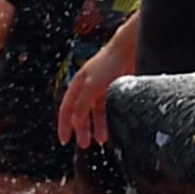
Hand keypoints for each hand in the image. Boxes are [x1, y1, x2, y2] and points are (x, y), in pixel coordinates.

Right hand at [59, 25, 136, 145]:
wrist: (130, 49)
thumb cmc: (109, 62)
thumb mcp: (91, 86)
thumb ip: (82, 104)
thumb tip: (74, 121)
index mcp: (78, 84)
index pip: (66, 108)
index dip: (64, 124)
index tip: (64, 140)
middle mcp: (89, 87)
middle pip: (82, 112)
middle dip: (82, 129)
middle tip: (84, 144)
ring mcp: (103, 88)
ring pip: (97, 112)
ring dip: (97, 126)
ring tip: (101, 140)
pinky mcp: (117, 89)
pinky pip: (110, 108)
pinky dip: (109, 119)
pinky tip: (112, 128)